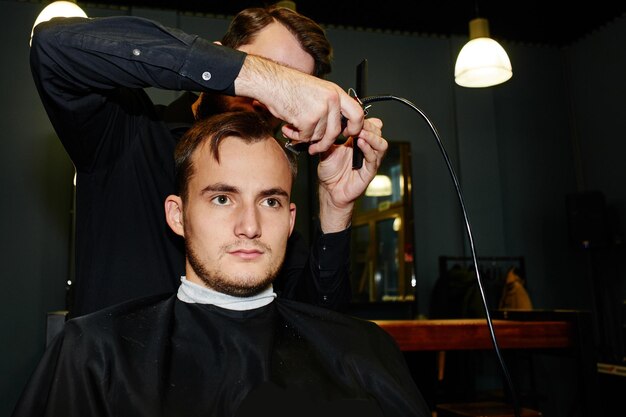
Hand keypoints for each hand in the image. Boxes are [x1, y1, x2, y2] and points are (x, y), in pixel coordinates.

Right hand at [234, 55, 363, 150]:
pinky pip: (305, 137)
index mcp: (335, 92)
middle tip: (317, 147)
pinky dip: (295, 135)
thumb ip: (330, 106)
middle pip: (335, 132)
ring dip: (305, 136)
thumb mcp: (318, 91)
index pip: (358, 114)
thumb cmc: (290, 86)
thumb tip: (336, 125)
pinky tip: (289, 125)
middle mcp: (331, 100)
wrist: (271, 82)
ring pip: (318, 136)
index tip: (348, 133)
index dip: (355, 127)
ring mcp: (320, 110)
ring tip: (295, 125)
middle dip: (325, 143)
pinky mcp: (308, 119)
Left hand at [316, 118, 386, 232]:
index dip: (363, 120)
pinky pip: (374, 159)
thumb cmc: (330, 173)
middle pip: (378, 133)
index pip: (369, 126)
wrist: (329, 191)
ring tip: (361, 132)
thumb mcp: (327, 150)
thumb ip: (331, 136)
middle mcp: (367, 151)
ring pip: (381, 145)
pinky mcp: (369, 172)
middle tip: (357, 123)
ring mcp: (370, 161)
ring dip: (372, 136)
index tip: (352, 117)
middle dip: (369, 126)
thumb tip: (330, 122)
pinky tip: (360, 143)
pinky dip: (368, 149)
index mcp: (358, 143)